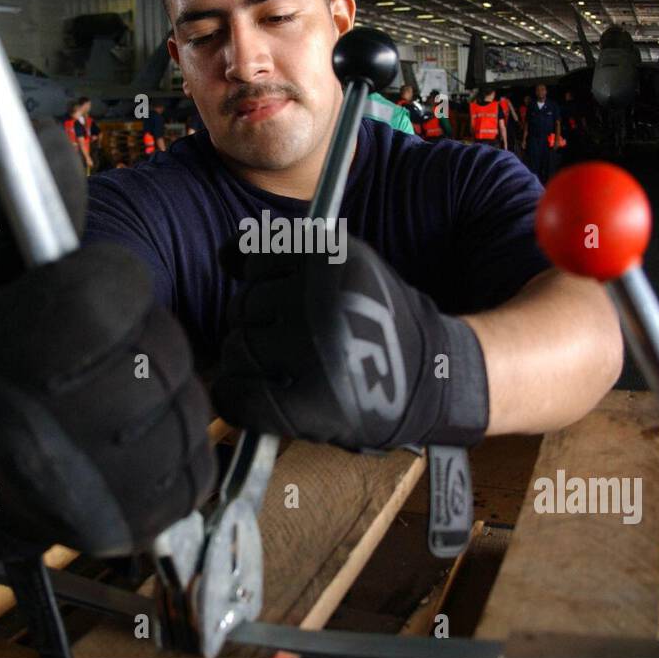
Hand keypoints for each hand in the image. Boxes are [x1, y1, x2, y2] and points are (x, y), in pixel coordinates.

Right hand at [0, 126, 214, 558]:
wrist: (15, 446)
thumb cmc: (34, 345)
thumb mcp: (29, 266)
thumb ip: (43, 207)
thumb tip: (39, 138)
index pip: (95, 302)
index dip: (119, 292)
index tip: (110, 293)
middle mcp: (6, 423)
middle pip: (149, 370)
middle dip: (160, 355)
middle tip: (129, 353)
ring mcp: (51, 484)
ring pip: (175, 429)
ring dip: (176, 408)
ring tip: (136, 397)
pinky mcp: (96, 526)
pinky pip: (183, 486)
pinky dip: (185, 459)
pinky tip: (147, 443)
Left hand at [211, 235, 488, 450]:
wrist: (430, 378)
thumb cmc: (379, 322)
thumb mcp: (351, 265)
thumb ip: (295, 254)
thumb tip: (228, 258)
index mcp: (329, 257)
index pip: (254, 257)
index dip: (262, 278)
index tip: (281, 294)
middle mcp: (316, 299)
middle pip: (242, 307)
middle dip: (259, 324)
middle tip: (296, 343)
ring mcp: (307, 352)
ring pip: (235, 350)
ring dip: (251, 363)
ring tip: (290, 370)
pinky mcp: (301, 403)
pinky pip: (234, 395)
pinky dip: (238, 398)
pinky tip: (261, 397)